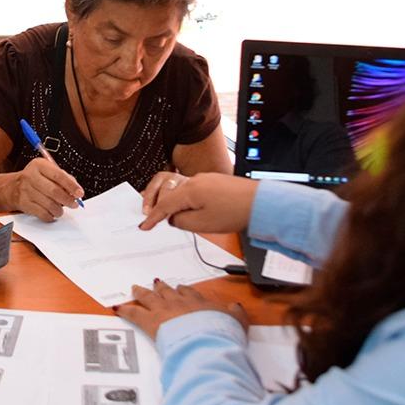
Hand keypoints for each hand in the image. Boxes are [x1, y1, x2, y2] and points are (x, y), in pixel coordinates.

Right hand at [6, 157, 83, 221]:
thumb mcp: (48, 171)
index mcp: (39, 165)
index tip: (79, 193)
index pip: (58, 175)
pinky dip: (50, 216)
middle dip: (67, 200)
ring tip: (61, 210)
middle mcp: (30, 176)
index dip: (71, 186)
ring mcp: (26, 190)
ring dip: (59, 210)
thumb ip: (64, 178)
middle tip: (74, 204)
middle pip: (54, 191)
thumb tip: (76, 191)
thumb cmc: (36, 179)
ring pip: (49, 204)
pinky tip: (52, 213)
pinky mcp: (24, 203)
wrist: (13, 187)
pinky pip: (42, 213)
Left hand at [115, 279, 248, 339]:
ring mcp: (164, 310)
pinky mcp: (151, 321)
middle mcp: (180, 303)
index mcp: (200, 302)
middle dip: (161, 288)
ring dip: (142, 293)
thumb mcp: (236, 323)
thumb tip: (235, 308)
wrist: (207, 340)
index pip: (189, 293)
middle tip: (156, 284)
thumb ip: (235, 314)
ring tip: (135, 289)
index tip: (181, 289)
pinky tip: (117, 307)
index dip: (184, 291)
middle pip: (168, 292)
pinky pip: (134, 313)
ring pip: (150, 297)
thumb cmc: (220, 334)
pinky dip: (125, 310)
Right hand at [139, 172, 257, 232]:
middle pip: (168, 192)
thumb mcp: (202, 224)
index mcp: (189, 190)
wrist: (260, 202)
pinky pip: (190, 188)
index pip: (164, 204)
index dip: (152, 217)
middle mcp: (194, 180)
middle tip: (150, 218)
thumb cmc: (235, 212)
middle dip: (157, 205)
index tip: (145, 225)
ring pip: (178, 189)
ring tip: (166, 213)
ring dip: (170, 201)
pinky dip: (183, 198)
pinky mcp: (213, 182)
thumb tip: (173, 219)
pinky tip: (187, 207)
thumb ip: (181, 221)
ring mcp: (204, 179)